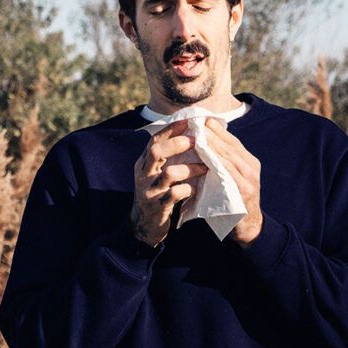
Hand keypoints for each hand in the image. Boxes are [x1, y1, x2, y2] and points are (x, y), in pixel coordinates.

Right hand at [131, 118, 208, 246]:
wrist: (143, 227)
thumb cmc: (157, 195)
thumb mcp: (156, 175)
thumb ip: (167, 159)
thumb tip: (191, 136)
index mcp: (144, 164)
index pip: (155, 139)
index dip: (172, 129)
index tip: (189, 120)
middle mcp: (143, 174)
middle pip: (156, 150)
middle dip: (178, 143)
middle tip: (197, 141)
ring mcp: (149, 191)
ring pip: (169, 173)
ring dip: (190, 168)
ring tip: (205, 167)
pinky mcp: (158, 207)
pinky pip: (175, 194)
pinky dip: (189, 189)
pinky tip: (198, 188)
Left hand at [204, 117, 262, 247]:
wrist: (247, 227)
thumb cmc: (233, 200)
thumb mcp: (230, 178)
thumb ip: (222, 163)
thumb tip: (203, 143)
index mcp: (249, 161)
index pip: (232, 141)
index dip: (218, 129)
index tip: (203, 118)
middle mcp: (251, 167)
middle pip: (230, 146)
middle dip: (214, 133)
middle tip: (198, 122)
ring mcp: (249, 179)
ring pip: (230, 157)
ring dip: (214, 145)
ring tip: (199, 135)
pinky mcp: (244, 190)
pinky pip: (229, 173)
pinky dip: (217, 163)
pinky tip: (205, 157)